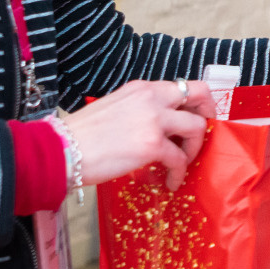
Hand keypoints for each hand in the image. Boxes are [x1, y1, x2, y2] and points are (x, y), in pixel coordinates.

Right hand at [63, 78, 215, 191]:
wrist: (61, 150)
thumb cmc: (81, 135)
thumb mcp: (115, 108)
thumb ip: (140, 110)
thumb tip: (157, 126)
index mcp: (142, 88)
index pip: (181, 86)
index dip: (195, 102)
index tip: (196, 118)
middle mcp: (152, 97)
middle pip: (200, 94)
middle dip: (208, 115)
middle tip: (202, 135)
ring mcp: (154, 120)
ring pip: (196, 128)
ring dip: (193, 149)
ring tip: (180, 165)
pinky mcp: (152, 145)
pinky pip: (179, 159)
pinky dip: (177, 173)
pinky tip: (168, 182)